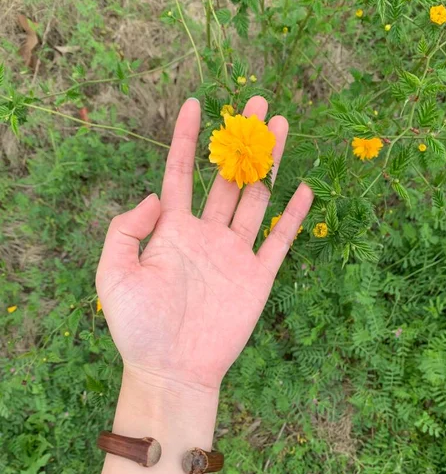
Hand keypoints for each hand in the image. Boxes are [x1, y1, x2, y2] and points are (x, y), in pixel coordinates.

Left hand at [96, 96, 312, 393]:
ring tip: (281, 128)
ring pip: (256, 199)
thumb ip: (126, 230)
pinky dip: (293, 217)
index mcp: (173, 230)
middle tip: (255, 104)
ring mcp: (234, 254)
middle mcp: (206, 235)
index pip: (179, 173)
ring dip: (269, 165)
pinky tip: (303, 188)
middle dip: (240, 141)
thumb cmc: (138, 327)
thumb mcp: (113, 274)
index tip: (194, 104)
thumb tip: (155, 196)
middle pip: (227, 178)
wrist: (171, 369)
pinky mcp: (257, 277)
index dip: (186, 139)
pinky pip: (279, 241)